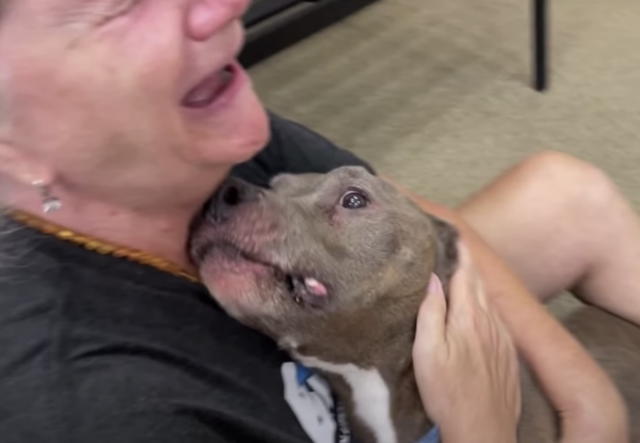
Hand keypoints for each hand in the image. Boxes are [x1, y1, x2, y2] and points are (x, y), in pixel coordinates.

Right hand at [413, 242, 520, 442]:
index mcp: (468, 316)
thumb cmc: (447, 391)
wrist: (482, 429)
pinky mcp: (508, 355)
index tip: (454, 234)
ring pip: (489, 301)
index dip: (460, 252)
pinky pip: (497, 320)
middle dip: (468, 264)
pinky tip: (480, 312)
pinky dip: (487, 307)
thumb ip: (431, 311)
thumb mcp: (427, 351)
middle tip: (456, 248)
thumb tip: (433, 279)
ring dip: (477, 285)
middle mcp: (489, 322)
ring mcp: (502, 338)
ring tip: (464, 275)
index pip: (465, 274)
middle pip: (478, 284)